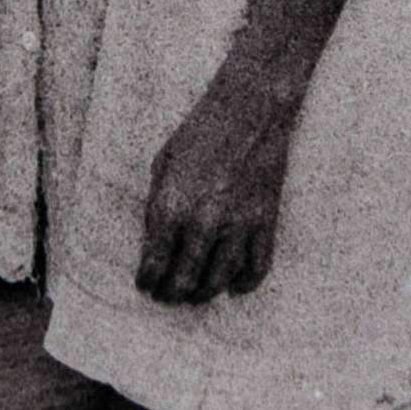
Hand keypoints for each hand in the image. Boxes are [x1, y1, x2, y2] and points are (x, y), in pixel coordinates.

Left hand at [137, 47, 300, 302]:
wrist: (248, 112)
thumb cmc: (199, 132)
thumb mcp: (163, 163)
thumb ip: (158, 204)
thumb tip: (155, 240)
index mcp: (171, 206)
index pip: (155, 261)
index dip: (148, 280)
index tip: (146, 286)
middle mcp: (203, 223)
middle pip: (186, 278)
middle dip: (172, 293)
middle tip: (168, 297)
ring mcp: (237, 226)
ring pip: (219, 279)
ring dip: (205, 293)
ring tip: (195, 296)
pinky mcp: (264, 223)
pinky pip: (257, 267)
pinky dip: (245, 282)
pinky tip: (234, 286)